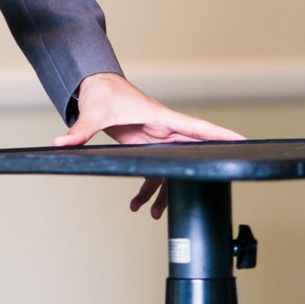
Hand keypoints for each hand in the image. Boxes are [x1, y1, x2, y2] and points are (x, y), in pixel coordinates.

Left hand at [51, 72, 244, 218]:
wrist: (96, 88)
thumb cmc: (102, 94)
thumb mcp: (93, 113)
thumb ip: (80, 130)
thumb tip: (62, 143)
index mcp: (160, 117)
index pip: (196, 126)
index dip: (219, 134)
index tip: (242, 140)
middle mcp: (164, 129)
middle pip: (192, 150)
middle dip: (203, 170)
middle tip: (219, 184)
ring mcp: (157, 138)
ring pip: (173, 166)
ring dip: (166, 191)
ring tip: (155, 215)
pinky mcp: (147, 146)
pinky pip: (156, 170)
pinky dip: (150, 188)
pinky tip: (139, 205)